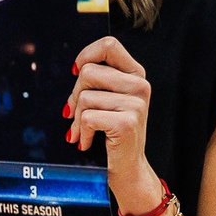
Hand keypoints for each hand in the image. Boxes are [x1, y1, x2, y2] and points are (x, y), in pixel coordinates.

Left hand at [68, 36, 157, 214]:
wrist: (128, 170)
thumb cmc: (112, 134)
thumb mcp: (108, 100)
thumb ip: (98, 80)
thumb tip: (75, 69)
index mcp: (136, 74)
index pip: (109, 45)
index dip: (86, 55)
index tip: (76, 72)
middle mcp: (140, 86)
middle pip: (88, 72)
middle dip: (74, 96)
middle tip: (75, 115)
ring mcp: (136, 104)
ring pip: (85, 97)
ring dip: (76, 118)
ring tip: (82, 132)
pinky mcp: (127, 123)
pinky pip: (87, 118)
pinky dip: (81, 132)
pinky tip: (87, 142)